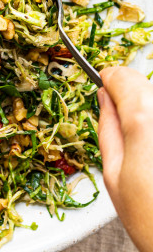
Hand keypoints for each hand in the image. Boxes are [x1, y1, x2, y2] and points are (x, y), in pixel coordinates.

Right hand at [98, 66, 152, 251]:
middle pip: (144, 85)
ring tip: (148, 154)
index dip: (108, 82)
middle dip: (130, 99)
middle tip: (126, 134)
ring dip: (149, 115)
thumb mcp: (114, 175)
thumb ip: (107, 128)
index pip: (121, 75)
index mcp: (144, 117)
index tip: (103, 91)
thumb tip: (104, 100)